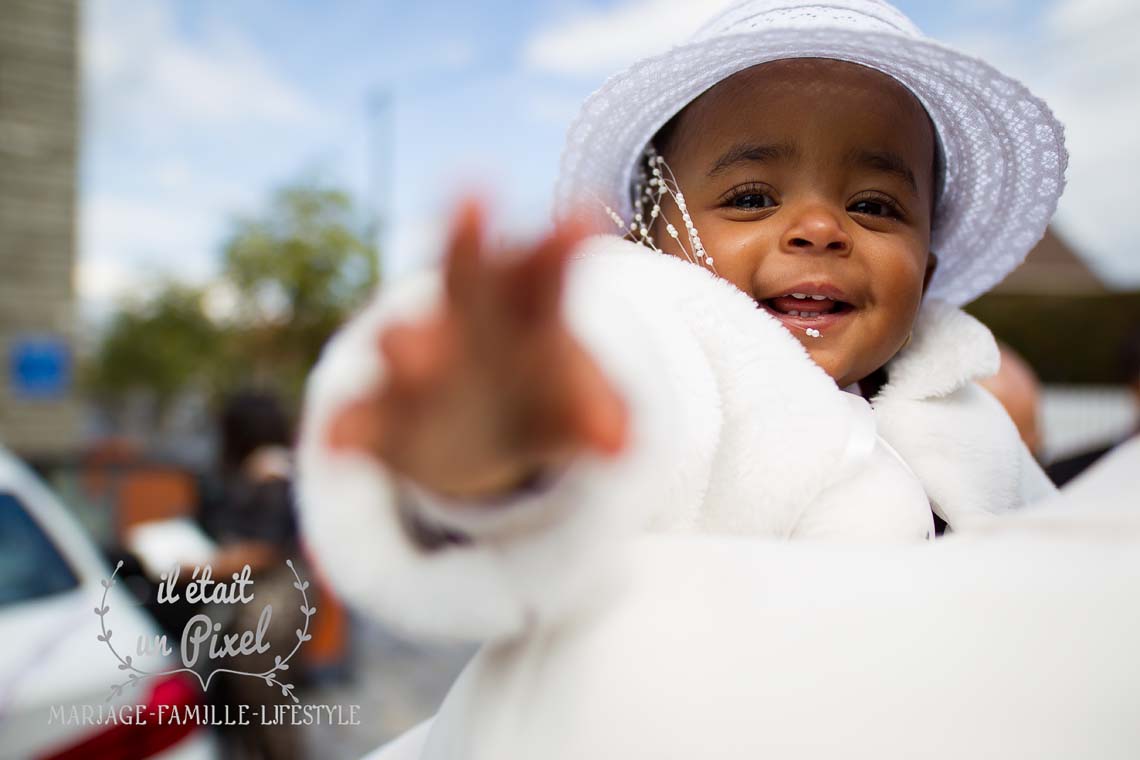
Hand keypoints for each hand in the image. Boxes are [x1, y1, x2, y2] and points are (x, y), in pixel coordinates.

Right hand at [327, 198, 627, 500]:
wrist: (471, 432)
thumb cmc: (533, 393)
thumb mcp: (569, 402)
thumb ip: (593, 412)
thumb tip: (622, 442)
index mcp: (522, 309)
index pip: (544, 271)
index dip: (560, 246)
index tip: (581, 216)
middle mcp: (463, 322)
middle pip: (467, 278)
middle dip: (469, 243)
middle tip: (473, 196)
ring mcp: (416, 364)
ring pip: (407, 345)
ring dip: (408, 342)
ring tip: (407, 348)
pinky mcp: (383, 418)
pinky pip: (363, 418)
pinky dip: (350, 428)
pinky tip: (339, 444)